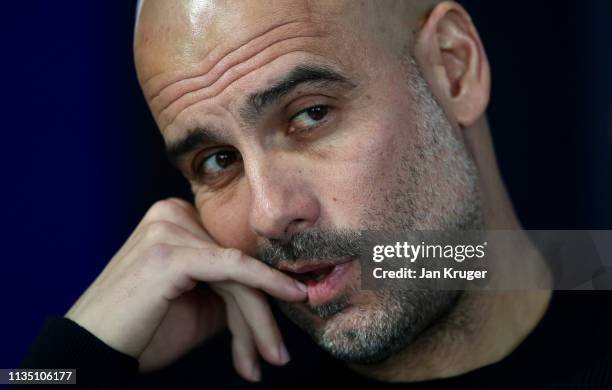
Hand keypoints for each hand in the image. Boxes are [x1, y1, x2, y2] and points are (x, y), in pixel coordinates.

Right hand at [65, 198, 306, 380]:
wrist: (91, 351)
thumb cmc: (142, 330)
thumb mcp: (200, 305)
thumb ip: (232, 288)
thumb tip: (278, 288)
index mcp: (178, 219)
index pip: (232, 255)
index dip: (260, 296)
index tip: (274, 333)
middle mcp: (173, 213)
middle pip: (238, 264)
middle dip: (260, 315)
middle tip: (277, 355)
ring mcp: (169, 228)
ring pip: (240, 273)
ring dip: (259, 321)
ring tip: (272, 357)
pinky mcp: (171, 252)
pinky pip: (232, 269)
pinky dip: (264, 286)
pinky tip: (290, 296)